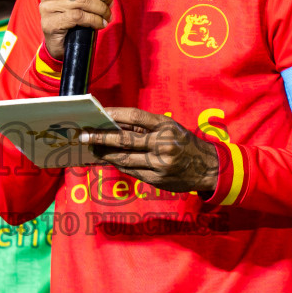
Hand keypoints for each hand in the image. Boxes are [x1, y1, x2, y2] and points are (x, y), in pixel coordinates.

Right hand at [40, 0, 127, 60]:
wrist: (63, 46)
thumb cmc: (78, 19)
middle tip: (110, 4)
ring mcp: (47, 6)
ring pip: (83, 0)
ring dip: (101, 9)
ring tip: (107, 16)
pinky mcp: (50, 23)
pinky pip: (78, 16)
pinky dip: (95, 20)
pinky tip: (100, 24)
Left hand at [77, 107, 219, 194]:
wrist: (208, 168)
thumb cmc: (184, 143)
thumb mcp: (170, 128)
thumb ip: (145, 127)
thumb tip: (114, 125)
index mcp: (166, 126)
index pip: (135, 116)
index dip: (115, 114)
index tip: (98, 113)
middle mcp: (163, 144)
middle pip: (125, 140)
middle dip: (100, 138)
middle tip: (83, 135)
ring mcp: (160, 163)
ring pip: (125, 158)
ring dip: (105, 154)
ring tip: (92, 149)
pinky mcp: (158, 179)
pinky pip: (132, 171)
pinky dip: (119, 164)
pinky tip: (109, 160)